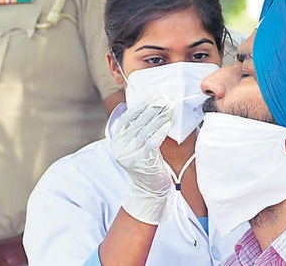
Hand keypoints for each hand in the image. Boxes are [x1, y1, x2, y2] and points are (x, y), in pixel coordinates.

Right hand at [111, 95, 173, 224]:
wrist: (147, 191)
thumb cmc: (145, 165)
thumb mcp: (136, 147)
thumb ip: (136, 130)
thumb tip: (147, 107)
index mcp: (117, 141)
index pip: (128, 117)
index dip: (140, 105)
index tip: (152, 95)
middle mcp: (121, 147)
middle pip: (137, 122)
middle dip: (152, 108)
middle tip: (163, 98)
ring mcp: (130, 154)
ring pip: (145, 129)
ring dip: (158, 117)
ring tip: (168, 107)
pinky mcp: (141, 160)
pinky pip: (152, 141)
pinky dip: (160, 130)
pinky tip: (168, 122)